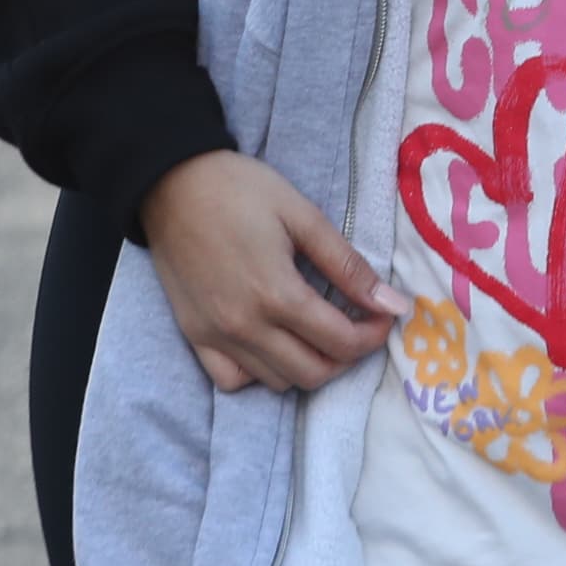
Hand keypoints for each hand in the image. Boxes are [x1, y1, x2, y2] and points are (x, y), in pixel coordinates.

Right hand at [138, 150, 405, 394]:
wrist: (171, 184)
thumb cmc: (241, 190)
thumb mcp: (304, 217)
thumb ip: (349, 266)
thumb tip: (394, 304)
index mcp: (277, 295)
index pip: (341, 342)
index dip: (373, 335)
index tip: (384, 315)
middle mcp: (244, 327)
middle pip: (313, 373)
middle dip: (347, 355)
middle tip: (356, 323)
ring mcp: (215, 336)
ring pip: (276, 382)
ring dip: (308, 365)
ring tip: (318, 331)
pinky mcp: (192, 336)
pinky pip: (231, 380)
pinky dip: (259, 374)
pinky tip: (273, 344)